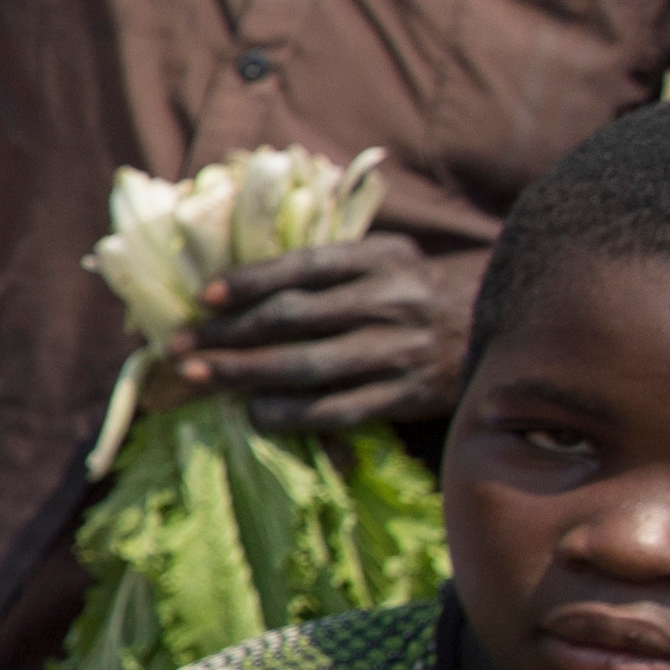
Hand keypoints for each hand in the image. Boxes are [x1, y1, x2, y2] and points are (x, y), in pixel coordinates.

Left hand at [181, 236, 473, 432]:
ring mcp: (402, 350)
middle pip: (294, 318)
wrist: (490, 327)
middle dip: (228, 334)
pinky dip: (289, 413)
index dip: (249, 282)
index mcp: (382, 257)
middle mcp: (393, 300)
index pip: (303, 267)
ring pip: (308, 365)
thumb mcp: (380, 260)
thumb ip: (322, 268)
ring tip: (198, 377)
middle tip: (178, 346)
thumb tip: (226, 289)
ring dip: (245, 373)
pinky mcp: (408, 395)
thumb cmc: (411, 291)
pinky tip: (253, 412)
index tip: (203, 297)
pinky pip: (337, 410)